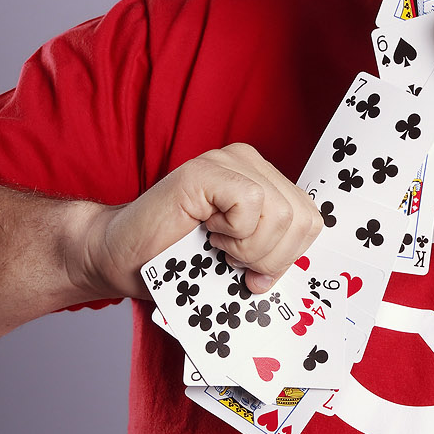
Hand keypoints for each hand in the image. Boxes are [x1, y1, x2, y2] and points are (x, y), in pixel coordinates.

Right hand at [73, 144, 322, 298]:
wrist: (122, 260)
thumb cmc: (178, 263)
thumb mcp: (243, 262)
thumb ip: (274, 256)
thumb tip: (295, 268)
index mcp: (266, 183)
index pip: (311, 221)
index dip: (287, 257)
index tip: (255, 272)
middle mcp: (250, 163)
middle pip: (301, 218)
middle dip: (270, 257)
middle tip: (233, 260)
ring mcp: (227, 161)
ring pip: (280, 213)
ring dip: (248, 247)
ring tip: (217, 244)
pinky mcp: (204, 169)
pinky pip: (250, 202)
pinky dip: (233, 232)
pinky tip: (207, 229)